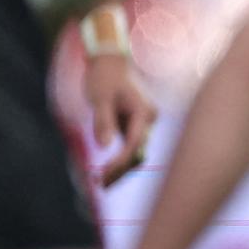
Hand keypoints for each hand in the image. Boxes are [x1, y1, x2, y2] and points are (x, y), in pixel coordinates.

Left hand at [84, 52, 158, 186]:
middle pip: (137, 152)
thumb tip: (105, 146)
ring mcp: (142, 124)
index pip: (134, 143)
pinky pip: (129, 147)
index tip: (103, 173)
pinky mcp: (134, 127)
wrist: (108, 64)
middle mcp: (148, 119)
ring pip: (135, 152)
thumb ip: (103, 122)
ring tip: (100, 183)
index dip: (120, 161)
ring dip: (120, 168)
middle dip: (120, 170)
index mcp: (143, 112)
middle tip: (100, 185)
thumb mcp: (99, 99)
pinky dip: (119, 160)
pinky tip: (106, 172)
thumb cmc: (104, 79)